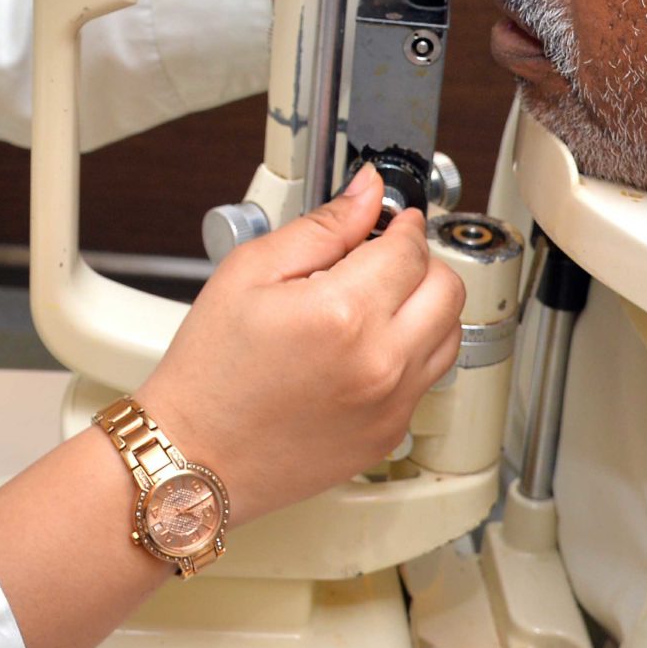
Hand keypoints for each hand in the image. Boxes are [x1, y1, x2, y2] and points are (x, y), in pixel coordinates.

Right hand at [135, 167, 463, 525]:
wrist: (196, 454)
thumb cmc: (210, 371)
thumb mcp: (249, 273)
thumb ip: (320, 227)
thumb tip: (366, 193)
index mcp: (342, 314)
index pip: (411, 249)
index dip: (401, 224)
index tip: (389, 220)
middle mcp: (379, 362)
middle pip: (448, 289)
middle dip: (421, 262)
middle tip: (383, 258)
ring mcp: (391, 404)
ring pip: (450, 334)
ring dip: (426, 307)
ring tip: (375, 303)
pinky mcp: (389, 434)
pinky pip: (427, 379)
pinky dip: (410, 353)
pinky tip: (363, 348)